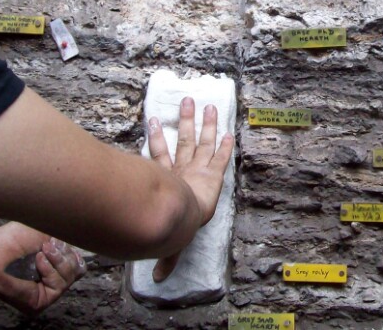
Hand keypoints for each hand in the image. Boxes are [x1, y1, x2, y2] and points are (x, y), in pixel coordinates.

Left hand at [0, 222, 86, 315]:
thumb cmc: (13, 238)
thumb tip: (84, 234)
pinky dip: (50, 270)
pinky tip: (37, 262)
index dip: (74, 253)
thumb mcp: (46, 229)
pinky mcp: (40, 302)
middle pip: (78, 270)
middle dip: (65, 255)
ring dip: (58, 261)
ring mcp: (45, 292)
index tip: (62, 243)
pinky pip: (59, 286)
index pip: (77, 264)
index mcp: (52, 264)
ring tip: (40, 253)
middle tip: (48, 246)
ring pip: (71, 277)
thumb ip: (66, 234)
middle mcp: (49, 279)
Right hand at [147, 97, 233, 280]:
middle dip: (185, 121)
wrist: (174, 217)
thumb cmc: (163, 224)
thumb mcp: (165, 242)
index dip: (156, 139)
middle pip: (182, 140)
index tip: (152, 122)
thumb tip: (158, 281)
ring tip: (207, 104)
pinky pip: (221, 156)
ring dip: (205, 123)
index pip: (160, 156)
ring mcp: (196, 169)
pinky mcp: (213, 174)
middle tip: (187, 101)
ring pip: (201, 140)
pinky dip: (225, 144)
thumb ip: (165, 259)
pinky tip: (230, 131)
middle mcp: (180, 171)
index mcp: (164, 181)